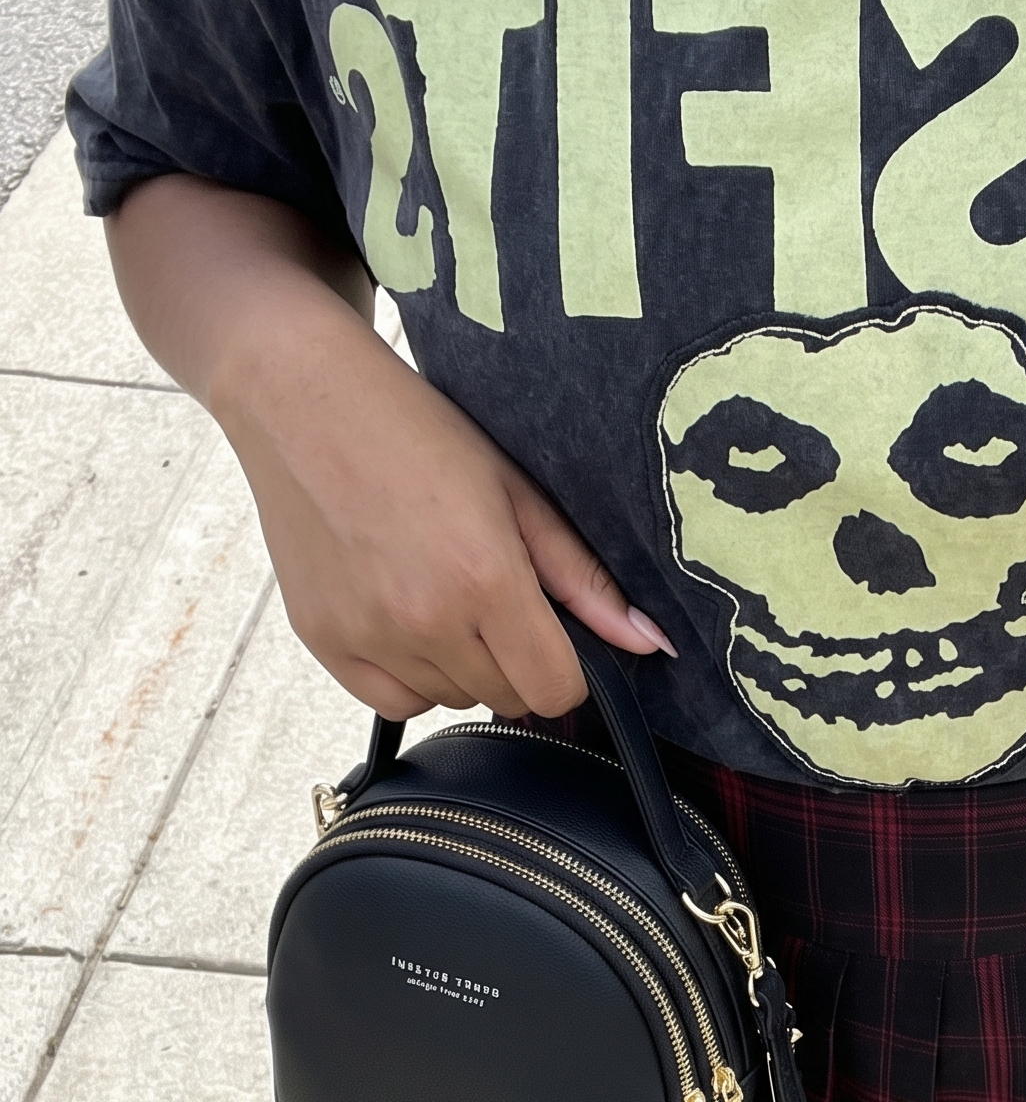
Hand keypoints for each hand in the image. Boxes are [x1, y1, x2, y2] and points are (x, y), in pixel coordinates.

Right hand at [217, 295, 675, 718]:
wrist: (300, 399)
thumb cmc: (417, 433)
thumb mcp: (517, 492)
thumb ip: (584, 579)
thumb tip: (650, 645)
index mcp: (486, 580)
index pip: (556, 691)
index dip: (569, 671)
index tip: (556, 636)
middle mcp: (425, 620)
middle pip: (507, 699)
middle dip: (515, 662)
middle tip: (492, 596)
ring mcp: (368, 637)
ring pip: (451, 699)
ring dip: (461, 667)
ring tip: (440, 593)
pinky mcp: (323, 641)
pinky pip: (393, 702)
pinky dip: (409, 676)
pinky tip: (403, 616)